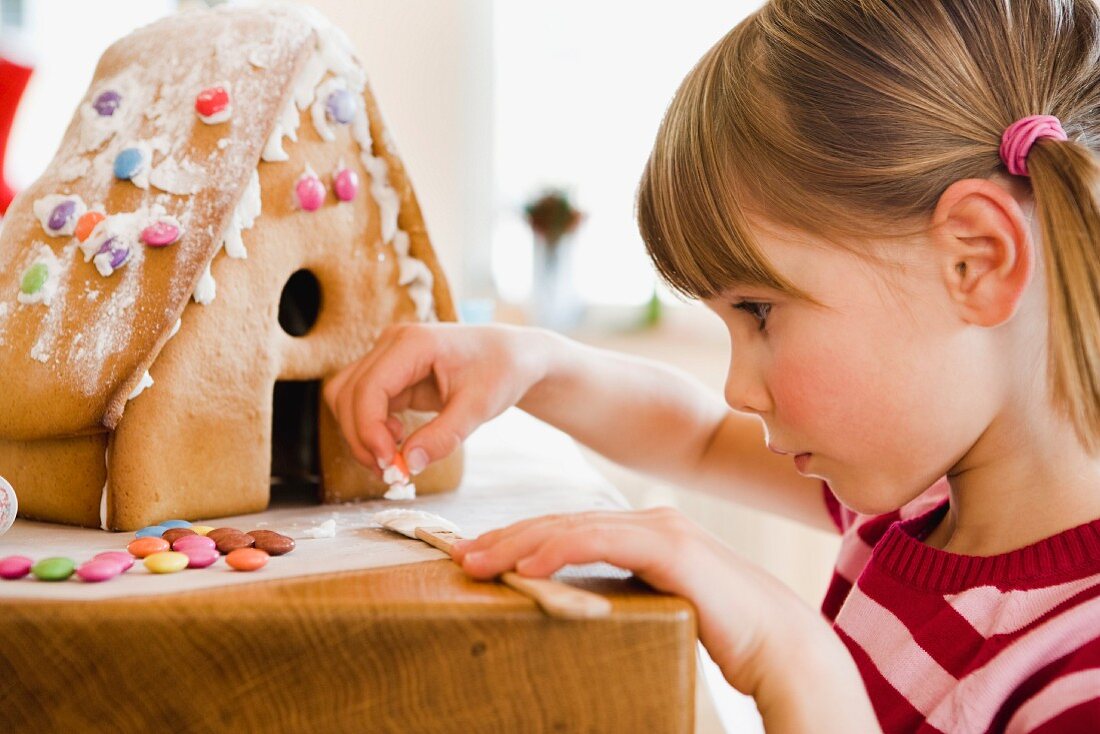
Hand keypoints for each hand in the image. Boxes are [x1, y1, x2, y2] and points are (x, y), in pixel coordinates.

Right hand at [323, 323, 549, 477]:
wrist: (513, 356)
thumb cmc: (502, 371)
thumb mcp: (480, 407)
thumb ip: (444, 436)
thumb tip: (409, 465)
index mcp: (414, 342)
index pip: (369, 388)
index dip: (369, 430)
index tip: (389, 464)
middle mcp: (392, 342)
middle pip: (347, 394)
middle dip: (361, 437)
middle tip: (390, 471)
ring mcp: (387, 355)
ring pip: (346, 397)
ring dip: (360, 433)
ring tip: (394, 458)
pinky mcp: (389, 372)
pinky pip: (363, 401)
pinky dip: (370, 427)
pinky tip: (397, 442)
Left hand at [449, 506, 835, 697]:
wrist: (781, 645)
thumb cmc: (723, 633)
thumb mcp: (659, 607)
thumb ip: (623, 595)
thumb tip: (578, 608)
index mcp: (647, 532)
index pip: (570, 528)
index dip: (520, 539)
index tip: (480, 555)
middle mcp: (651, 521)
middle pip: (562, 522)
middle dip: (507, 537)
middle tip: (461, 555)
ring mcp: (662, 529)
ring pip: (573, 527)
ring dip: (520, 544)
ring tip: (478, 562)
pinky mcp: (671, 549)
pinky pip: (601, 543)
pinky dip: (560, 550)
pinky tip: (527, 567)